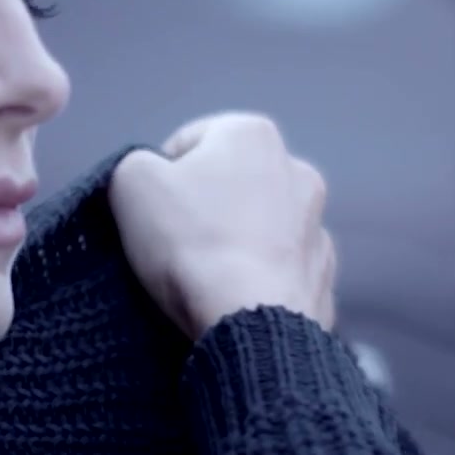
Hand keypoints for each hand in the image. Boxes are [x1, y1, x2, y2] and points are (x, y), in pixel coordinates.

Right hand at [109, 112, 335, 338]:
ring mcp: (318, 226)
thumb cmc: (189, 240)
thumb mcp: (131, 182)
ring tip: (204, 277)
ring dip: (234, 242)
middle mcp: (297, 170)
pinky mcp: (323, 275)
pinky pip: (278, 270)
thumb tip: (151, 179)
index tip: (149, 213)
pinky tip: (234, 298)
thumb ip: (135, 164)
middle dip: (202, 207)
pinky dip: (258, 279)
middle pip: (228, 184)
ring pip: (258, 227)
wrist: (249, 320)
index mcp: (252, 134)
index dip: (158, 178)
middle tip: (172, 243)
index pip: (187, 144)